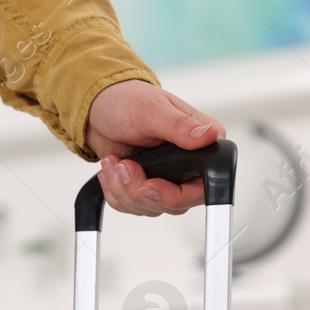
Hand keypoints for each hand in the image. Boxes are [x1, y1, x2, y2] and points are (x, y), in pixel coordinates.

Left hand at [86, 79, 226, 216]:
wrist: (99, 110)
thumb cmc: (129, 101)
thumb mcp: (153, 110)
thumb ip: (180, 126)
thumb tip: (209, 136)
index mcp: (202, 146)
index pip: (201, 188)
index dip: (172, 195)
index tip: (147, 184)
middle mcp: (188, 166)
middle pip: (172, 204)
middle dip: (138, 191)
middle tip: (123, 166)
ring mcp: (166, 179)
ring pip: (149, 208)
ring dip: (123, 190)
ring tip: (114, 163)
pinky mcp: (146, 185)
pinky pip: (131, 207)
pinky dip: (115, 193)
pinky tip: (111, 170)